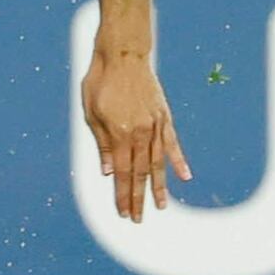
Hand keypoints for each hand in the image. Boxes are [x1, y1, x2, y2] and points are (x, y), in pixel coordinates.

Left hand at [81, 44, 189, 221]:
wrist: (123, 56)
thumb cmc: (100, 82)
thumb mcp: (90, 111)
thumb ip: (101, 143)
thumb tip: (107, 171)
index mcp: (119, 134)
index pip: (121, 173)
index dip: (122, 195)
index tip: (123, 212)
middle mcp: (140, 134)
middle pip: (140, 173)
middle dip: (138, 198)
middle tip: (138, 218)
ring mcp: (156, 126)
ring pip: (158, 163)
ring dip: (159, 187)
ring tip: (161, 206)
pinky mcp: (165, 118)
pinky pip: (173, 144)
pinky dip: (179, 161)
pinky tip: (184, 177)